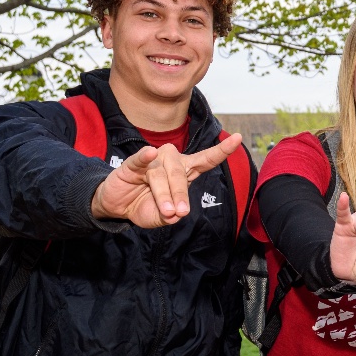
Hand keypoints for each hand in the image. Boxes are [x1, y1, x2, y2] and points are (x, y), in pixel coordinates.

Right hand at [91, 133, 242, 227]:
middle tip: (180, 212)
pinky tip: (150, 153)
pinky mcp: (132, 165)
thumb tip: (175, 213)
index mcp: (184, 171)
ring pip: (162, 174)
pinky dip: (144, 156)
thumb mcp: (162, 217)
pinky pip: (140, 159)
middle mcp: (171, 162)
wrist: (117, 207)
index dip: (221, 150)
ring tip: (165, 209)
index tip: (238, 138)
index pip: (206, 159)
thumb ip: (170, 216)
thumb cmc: (145, 206)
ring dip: (164, 193)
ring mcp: (152, 161)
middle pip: (181, 174)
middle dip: (181, 194)